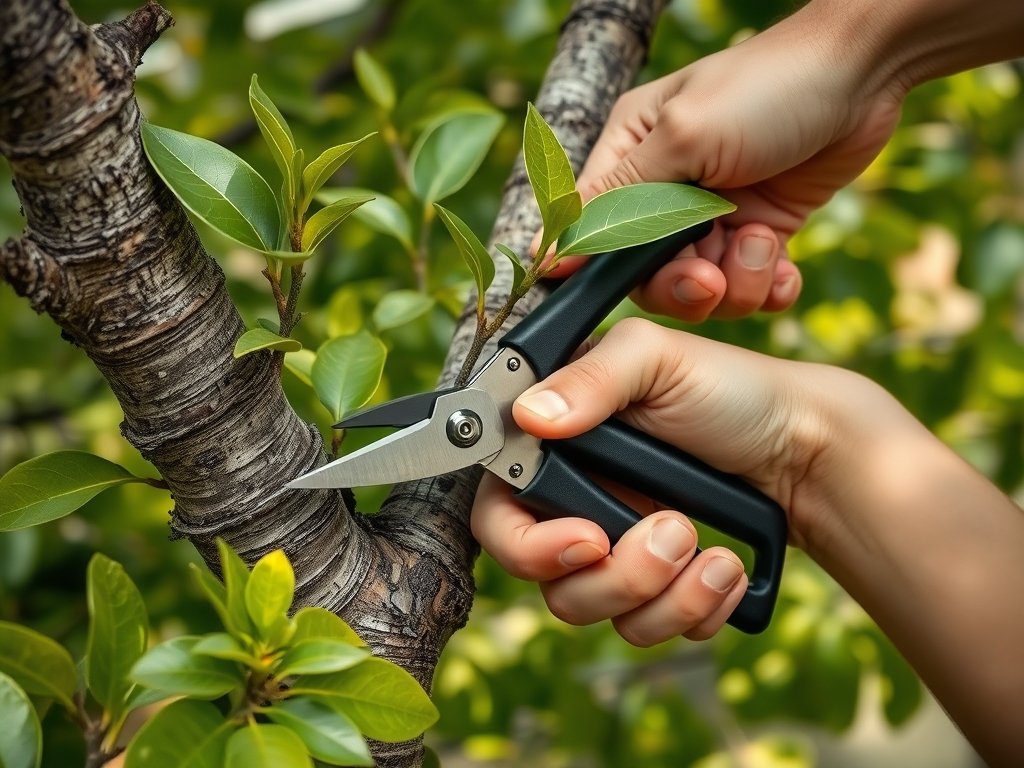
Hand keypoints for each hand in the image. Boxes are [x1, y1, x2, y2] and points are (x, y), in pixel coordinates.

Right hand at [471, 317, 839, 642]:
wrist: (807, 445)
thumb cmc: (729, 389)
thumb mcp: (657, 358)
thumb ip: (590, 380)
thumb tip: (529, 416)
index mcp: (553, 448)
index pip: (498, 517)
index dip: (528, 544)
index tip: (589, 539)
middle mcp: (573, 504)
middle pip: (548, 581)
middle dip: (616, 574)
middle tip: (674, 532)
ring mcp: (613, 550)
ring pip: (598, 613)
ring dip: (663, 591)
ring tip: (715, 550)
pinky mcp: (654, 586)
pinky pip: (650, 629)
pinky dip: (693, 610)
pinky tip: (728, 568)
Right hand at [554, 5, 904, 320]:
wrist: (863, 76)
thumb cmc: (765, 89)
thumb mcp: (681, 138)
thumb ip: (619, 201)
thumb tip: (550, 254)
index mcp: (630, 157)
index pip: (595, 232)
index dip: (605, 270)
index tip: (631, 286)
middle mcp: (666, 192)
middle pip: (647, 274)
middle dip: (682, 286)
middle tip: (710, 278)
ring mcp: (714, 216)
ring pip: (701, 289)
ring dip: (735, 282)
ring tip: (762, 243)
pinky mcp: (758, 233)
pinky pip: (747, 286)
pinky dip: (767, 286)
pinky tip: (784, 269)